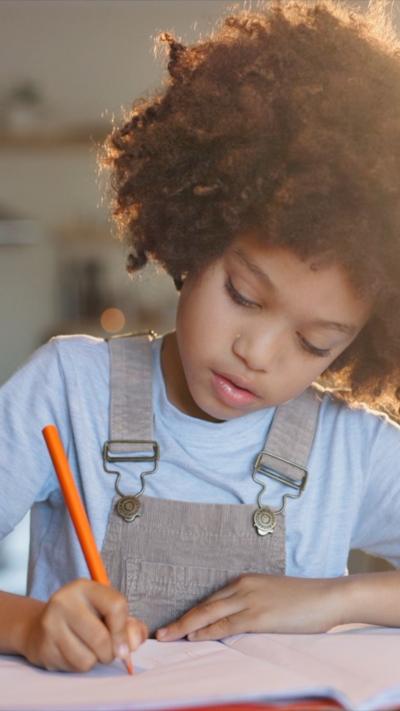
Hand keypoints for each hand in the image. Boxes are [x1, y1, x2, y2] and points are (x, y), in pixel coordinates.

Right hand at [21, 579, 147, 671]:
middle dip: (111, 652)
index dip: (124, 629)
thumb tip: (135, 642)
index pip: (116, 606)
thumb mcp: (105, 611)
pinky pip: (74, 667)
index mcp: (84, 587)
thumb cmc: (83, 618)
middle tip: (108, 651)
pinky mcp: (44, 647)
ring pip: (88, 658)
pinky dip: (81, 665)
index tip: (125, 642)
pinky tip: (74, 653)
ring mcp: (51, 625)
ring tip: (89, 649)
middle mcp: (65, 602)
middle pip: (101, 637)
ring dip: (96, 660)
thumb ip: (128, 625)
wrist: (39, 627)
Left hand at [156, 573, 345, 641]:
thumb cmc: (304, 601)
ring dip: (185, 626)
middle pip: (204, 606)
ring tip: (167, 636)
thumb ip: (252, 606)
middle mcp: (243, 587)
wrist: (328, 596)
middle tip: (159, 633)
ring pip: (209, 614)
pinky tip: (193, 636)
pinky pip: (227, 624)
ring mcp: (250, 600)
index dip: (190, 613)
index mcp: (245, 581)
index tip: (174, 624)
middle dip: (180, 620)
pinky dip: (207, 631)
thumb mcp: (272, 597)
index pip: (210, 599)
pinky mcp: (259, 615)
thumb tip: (236, 622)